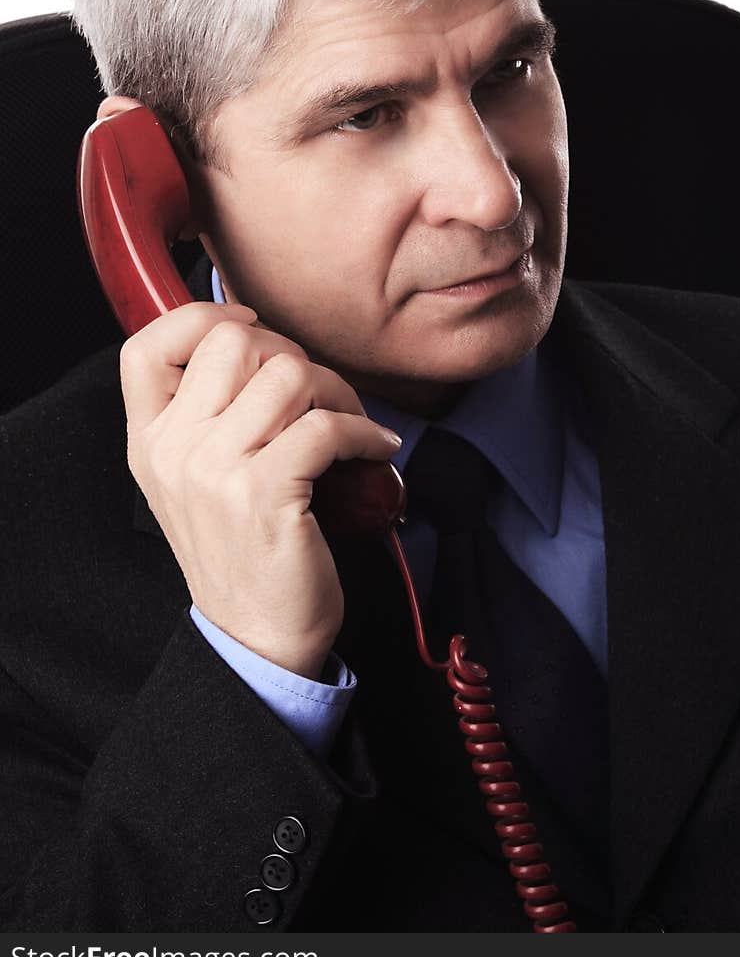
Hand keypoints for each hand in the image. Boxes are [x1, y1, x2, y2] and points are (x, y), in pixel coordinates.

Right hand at [119, 302, 401, 678]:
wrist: (257, 639)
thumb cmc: (244, 551)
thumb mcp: (198, 480)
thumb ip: (208, 416)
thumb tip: (258, 342)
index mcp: (150, 441)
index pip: (148, 346)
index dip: (203, 317)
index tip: (252, 327)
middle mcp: (173, 450)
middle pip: (234, 341)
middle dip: (293, 353)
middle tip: (319, 394)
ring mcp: (215, 471)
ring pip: (287, 374)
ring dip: (336, 391)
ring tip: (349, 423)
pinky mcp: (265, 493)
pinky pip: (325, 425)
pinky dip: (365, 432)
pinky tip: (375, 451)